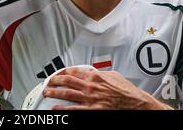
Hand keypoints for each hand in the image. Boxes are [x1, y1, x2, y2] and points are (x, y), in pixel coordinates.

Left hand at [43, 67, 172, 109]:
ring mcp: (91, 99)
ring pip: (67, 94)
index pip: (74, 71)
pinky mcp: (93, 110)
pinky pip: (74, 109)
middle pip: (67, 81)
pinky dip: (63, 109)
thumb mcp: (112, 75)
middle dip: (55, 81)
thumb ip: (99, 73)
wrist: (135, 103)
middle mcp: (91, 86)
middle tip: (48, 82)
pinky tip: (56, 108)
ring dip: (55, 93)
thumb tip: (91, 71)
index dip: (63, 72)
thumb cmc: (126, 91)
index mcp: (95, 76)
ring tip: (47, 92)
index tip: (58, 73)